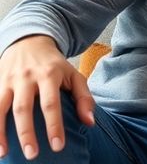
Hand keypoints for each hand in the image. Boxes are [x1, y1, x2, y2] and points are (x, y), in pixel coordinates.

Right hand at [0, 35, 94, 159]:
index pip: (51, 104)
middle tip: (32, 155)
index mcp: (49, 75)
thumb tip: (90, 123)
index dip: (54, 126)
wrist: (29, 42)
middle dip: (26, 133)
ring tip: (3, 154)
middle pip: (23, 108)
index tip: (57, 147)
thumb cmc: (55, 65)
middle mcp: (26, 77)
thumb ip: (84, 98)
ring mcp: (7, 80)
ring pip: (0, 108)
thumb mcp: (74, 76)